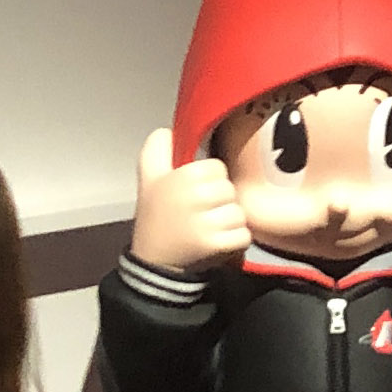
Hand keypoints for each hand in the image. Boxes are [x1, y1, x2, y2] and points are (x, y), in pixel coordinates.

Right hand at [130, 128, 250, 272]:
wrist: (153, 262)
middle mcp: (196, 196)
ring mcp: (207, 223)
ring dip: (228, 224)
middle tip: (199, 216)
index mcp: (184, 175)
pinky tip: (216, 244)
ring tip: (208, 230)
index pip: (218, 168)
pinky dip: (235, 242)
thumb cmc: (155, 218)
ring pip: (239, 214)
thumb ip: (157, 149)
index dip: (209, 182)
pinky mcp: (217, 246)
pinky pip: (244, 236)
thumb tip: (168, 129)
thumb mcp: (148, 178)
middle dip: (220, 203)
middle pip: (231, 191)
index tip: (193, 195)